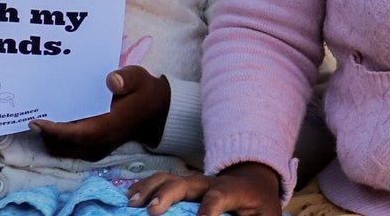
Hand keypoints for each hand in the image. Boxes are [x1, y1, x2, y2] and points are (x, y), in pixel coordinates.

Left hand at [32, 66, 170, 160]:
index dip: (52, 130)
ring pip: (63, 150)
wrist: (156, 110)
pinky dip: (58, 139)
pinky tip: (54, 121)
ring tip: (40, 118)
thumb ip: (126, 78)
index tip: (34, 121)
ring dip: (50, 138)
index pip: (74, 135)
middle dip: (45, 135)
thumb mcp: (138, 78)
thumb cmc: (143, 92)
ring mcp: (96, 148)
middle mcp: (98, 143)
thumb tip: (111, 81)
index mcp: (106, 127)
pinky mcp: (94, 148)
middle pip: (62, 146)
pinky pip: (69, 149)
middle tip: (32, 115)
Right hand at [128, 162, 283, 215]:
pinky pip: (160, 181)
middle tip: (152, 211)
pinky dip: (144, 187)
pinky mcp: (183, 185)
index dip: (208, 209)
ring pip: (169, 179)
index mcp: (233, 190)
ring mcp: (194, 182)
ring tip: (133, 203)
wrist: (255, 178)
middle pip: (186, 183)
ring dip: (149, 189)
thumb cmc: (260, 203)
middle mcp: (210, 182)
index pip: (219, 197)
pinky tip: (130, 197)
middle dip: (168, 195)